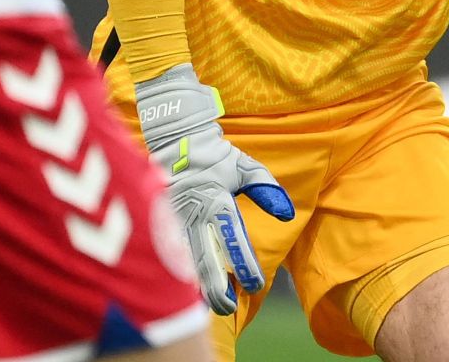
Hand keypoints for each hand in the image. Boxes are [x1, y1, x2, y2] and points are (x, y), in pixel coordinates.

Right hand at [134, 65, 293, 314]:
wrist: (174, 140)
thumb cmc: (213, 156)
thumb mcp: (244, 167)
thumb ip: (266, 188)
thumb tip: (287, 213)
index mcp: (216, 203)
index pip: (233, 241)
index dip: (245, 266)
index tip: (255, 284)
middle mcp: (194, 216)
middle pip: (205, 262)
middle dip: (217, 289)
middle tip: (229, 307)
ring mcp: (175, 222)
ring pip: (186, 263)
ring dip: (199, 287)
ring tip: (213, 306)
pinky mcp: (162, 223)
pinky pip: (172, 255)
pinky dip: (183, 275)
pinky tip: (191, 290)